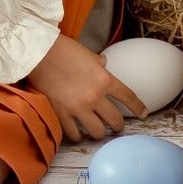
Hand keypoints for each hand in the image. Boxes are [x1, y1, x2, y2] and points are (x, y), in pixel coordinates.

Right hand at [26, 33, 146, 144]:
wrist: (38, 52)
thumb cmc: (63, 49)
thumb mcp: (87, 53)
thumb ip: (98, 63)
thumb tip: (103, 64)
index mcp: (104, 80)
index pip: (128, 97)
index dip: (138, 107)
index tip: (144, 114)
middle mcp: (94, 97)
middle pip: (115, 121)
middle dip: (117, 126)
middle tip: (115, 126)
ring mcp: (78, 107)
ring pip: (97, 132)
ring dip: (98, 132)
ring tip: (95, 130)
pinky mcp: (61, 113)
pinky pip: (74, 134)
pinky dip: (77, 135)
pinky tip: (76, 132)